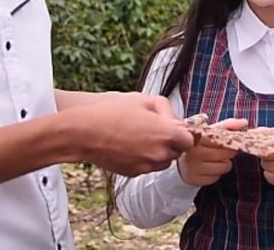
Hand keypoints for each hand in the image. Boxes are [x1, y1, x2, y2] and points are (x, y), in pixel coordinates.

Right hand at [68, 92, 194, 176]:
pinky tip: (129, 145)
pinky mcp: (133, 173)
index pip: (189, 140)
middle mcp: (159, 153)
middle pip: (177, 152)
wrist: (83, 132)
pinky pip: (146, 166)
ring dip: (158, 151)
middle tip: (154, 128)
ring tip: (140, 136)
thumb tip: (176, 121)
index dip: (183, 132)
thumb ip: (167, 110)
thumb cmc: (112, 111)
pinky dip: (143, 158)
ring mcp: (146, 165)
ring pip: (162, 161)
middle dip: (170, 142)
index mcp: (167, 134)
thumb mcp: (144, 99)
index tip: (173, 127)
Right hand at [177, 118, 247, 186]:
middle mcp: (193, 151)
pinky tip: (210, 167)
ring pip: (224, 166)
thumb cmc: (199, 144)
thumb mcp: (210, 132)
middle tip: (225, 149)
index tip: (236, 136)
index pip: (221, 135)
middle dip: (230, 151)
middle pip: (226, 152)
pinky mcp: (195, 179)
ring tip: (217, 159)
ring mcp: (193, 166)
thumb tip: (244, 122)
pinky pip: (217, 177)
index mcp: (196, 136)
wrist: (181, 162)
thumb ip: (226, 125)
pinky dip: (217, 173)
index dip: (231, 137)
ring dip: (225, 163)